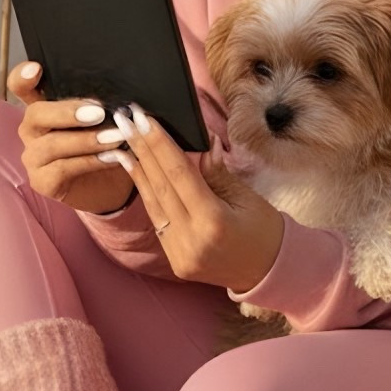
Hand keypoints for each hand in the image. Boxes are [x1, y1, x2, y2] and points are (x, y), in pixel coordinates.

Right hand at [9, 61, 137, 216]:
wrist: (108, 183)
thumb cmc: (103, 143)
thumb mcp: (104, 119)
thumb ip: (102, 105)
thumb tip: (118, 96)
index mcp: (43, 107)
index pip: (21, 87)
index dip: (23, 76)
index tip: (37, 69)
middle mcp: (32, 130)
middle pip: (36, 114)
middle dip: (68, 112)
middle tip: (99, 112)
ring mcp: (33, 156)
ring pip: (51, 145)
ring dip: (86, 140)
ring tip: (116, 138)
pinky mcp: (42, 181)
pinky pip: (62, 169)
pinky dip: (91, 162)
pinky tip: (114, 158)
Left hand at [99, 103, 285, 294]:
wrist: (270, 273)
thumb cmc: (265, 230)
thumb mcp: (245, 196)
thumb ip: (216, 172)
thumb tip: (200, 141)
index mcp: (213, 222)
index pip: (179, 174)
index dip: (159, 143)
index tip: (142, 117)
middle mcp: (191, 241)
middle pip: (160, 186)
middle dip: (141, 150)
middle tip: (124, 120)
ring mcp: (180, 254)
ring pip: (152, 204)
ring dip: (136, 171)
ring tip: (121, 143)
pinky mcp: (175, 260)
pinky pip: (157, 221)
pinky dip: (147, 194)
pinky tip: (136, 172)